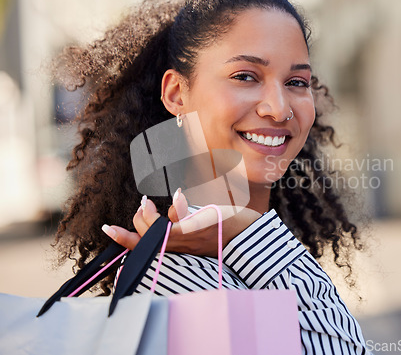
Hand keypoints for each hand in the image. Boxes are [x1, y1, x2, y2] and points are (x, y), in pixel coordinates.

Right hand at [101, 190, 261, 256]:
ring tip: (148, 201)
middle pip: (144, 239)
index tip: (108, 228)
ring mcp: (189, 238)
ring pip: (156, 232)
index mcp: (178, 246)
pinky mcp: (201, 228)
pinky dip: (175, 207)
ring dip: (147, 215)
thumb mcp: (198, 231)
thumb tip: (170, 211)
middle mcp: (180, 245)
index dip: (123, 239)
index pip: (144, 247)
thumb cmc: (225, 230)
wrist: (250, 237)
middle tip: (143, 204)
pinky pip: (180, 222)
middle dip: (136, 221)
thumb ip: (182, 224)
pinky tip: (176, 195)